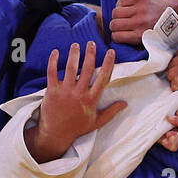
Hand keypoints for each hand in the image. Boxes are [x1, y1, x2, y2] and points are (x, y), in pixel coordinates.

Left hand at [31, 42, 126, 160]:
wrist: (56, 134)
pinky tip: (56, 52)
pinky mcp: (52, 91)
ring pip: (71, 68)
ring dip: (74, 54)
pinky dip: (53, 61)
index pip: (103, 78)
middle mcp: (79, 94)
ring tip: (76, 45)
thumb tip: (125, 104)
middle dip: (90, 54)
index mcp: (91, 100)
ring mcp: (65, 92)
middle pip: (87, 69)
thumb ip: (111, 111)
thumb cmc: (77, 128)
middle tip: (91, 43)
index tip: (111, 52)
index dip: (108, 63)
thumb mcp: (97, 122)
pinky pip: (52, 73)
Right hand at [108, 0, 172, 44]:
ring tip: (124, 14)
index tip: (119, 33)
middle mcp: (139, 22)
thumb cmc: (159, 26)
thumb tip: (114, 38)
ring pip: (115, 12)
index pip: (116, 37)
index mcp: (141, 35)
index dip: (116, 35)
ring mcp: (140, 9)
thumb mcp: (149, 39)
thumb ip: (133, 39)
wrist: (173, 9)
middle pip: (113, 24)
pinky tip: (128, 6)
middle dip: (114, 25)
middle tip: (120, 23)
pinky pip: (121, 1)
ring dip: (118, 14)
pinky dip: (122, 4)